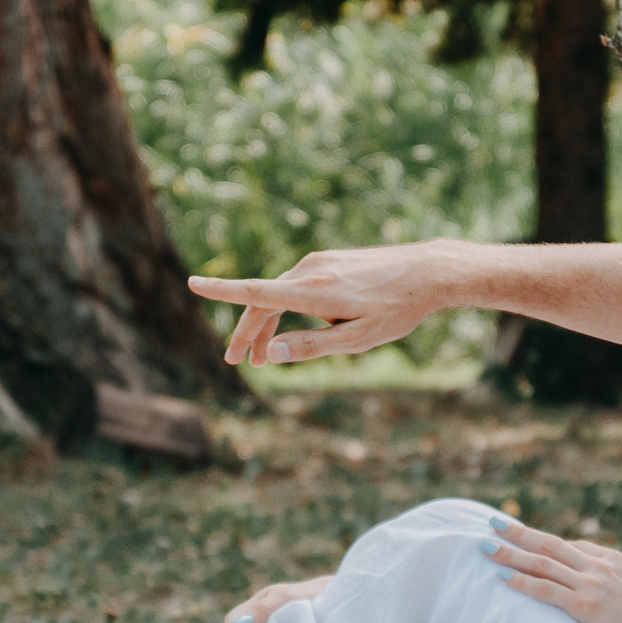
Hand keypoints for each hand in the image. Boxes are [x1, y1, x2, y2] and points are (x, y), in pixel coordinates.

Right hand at [187, 244, 458, 365]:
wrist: (428, 270)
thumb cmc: (397, 310)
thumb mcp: (356, 340)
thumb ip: (310, 347)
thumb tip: (269, 352)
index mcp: (313, 292)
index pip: (256, 291)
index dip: (221, 290)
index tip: (193, 284)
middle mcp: (310, 271)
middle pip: (262, 300)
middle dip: (246, 332)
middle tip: (236, 362)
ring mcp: (319, 262)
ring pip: (279, 294)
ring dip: (267, 323)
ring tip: (262, 355)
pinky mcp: (328, 261)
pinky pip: (296, 286)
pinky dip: (286, 308)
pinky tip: (298, 329)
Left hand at [486, 517, 621, 622]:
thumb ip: (613, 585)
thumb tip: (594, 592)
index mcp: (614, 560)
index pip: (571, 546)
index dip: (542, 542)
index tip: (520, 538)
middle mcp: (601, 566)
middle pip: (551, 544)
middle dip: (519, 533)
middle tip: (493, 523)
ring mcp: (594, 584)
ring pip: (543, 563)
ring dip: (510, 553)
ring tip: (485, 547)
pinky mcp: (587, 607)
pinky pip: (547, 590)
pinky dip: (521, 582)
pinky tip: (502, 577)